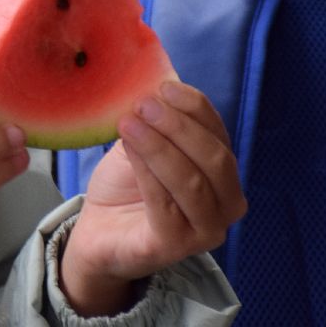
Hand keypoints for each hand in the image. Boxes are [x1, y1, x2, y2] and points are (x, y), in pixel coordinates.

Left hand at [59, 81, 247, 315]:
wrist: (99, 231)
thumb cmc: (127, 186)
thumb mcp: (144, 144)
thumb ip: (155, 120)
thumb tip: (153, 79)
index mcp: (223, 173)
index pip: (219, 133)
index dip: (194, 106)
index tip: (163, 86)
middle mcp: (226, 204)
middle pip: (214, 158)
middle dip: (178, 126)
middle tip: (143, 104)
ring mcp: (206, 230)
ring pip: (191, 182)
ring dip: (159, 147)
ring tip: (129, 123)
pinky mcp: (177, 247)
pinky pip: (166, 205)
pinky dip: (147, 172)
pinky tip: (129, 149)